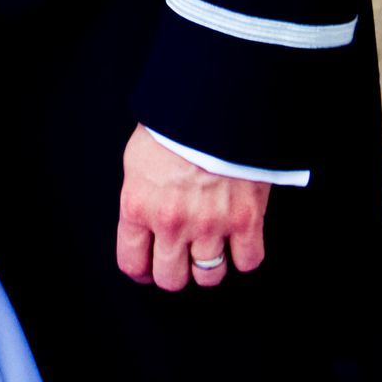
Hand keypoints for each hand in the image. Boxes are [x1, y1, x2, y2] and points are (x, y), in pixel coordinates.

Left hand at [115, 125, 267, 291]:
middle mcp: (171, 223)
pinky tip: (239, 240)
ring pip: (209, 277)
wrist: (215, 101)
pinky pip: (248, 261)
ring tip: (211, 246)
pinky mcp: (246, 220)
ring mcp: (210, 224)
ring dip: (209, 265)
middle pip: (171, 279)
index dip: (142, 270)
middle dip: (176, 272)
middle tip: (182, 257)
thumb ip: (141, 198)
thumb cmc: (174, 125)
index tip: (150, 266)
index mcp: (138, 206)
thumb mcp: (137, 161)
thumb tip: (145, 225)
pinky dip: (245, 255)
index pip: (132, 263)